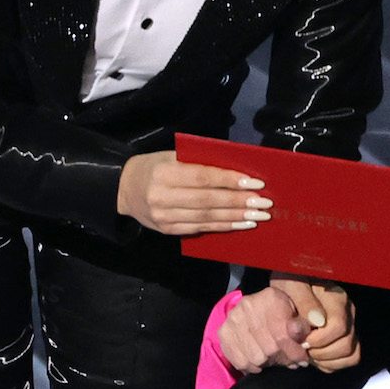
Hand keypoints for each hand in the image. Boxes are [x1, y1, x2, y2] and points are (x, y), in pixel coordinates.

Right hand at [116, 150, 271, 234]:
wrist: (125, 189)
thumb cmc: (155, 166)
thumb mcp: (171, 157)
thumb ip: (198, 163)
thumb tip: (236, 170)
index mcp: (164, 173)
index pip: (203, 177)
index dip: (230, 181)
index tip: (255, 183)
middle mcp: (162, 197)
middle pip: (208, 200)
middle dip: (239, 202)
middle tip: (264, 203)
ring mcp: (164, 217)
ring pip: (206, 218)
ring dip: (236, 217)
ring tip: (258, 216)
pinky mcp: (168, 231)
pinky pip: (200, 228)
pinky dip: (223, 227)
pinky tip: (241, 224)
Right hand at [218, 287, 311, 373]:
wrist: (259, 306)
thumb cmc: (282, 312)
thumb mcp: (297, 315)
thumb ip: (301, 328)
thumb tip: (304, 343)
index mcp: (270, 298)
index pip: (282, 336)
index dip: (294, 352)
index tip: (302, 360)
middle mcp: (248, 306)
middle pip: (269, 349)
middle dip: (282, 358)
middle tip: (288, 360)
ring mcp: (233, 319)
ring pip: (255, 358)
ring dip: (268, 363)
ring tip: (274, 358)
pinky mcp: (223, 332)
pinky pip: (240, 361)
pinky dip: (252, 366)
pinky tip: (259, 361)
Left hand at [271, 275, 360, 372]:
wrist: (292, 283)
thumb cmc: (291, 282)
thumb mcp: (292, 286)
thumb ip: (304, 302)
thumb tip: (317, 321)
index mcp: (337, 298)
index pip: (338, 327)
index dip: (318, 340)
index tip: (301, 339)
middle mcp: (348, 312)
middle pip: (346, 345)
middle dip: (321, 352)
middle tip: (303, 346)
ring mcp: (350, 325)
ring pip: (351, 354)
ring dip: (327, 360)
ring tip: (309, 351)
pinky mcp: (347, 336)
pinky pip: (349, 359)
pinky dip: (332, 363)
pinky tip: (316, 356)